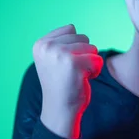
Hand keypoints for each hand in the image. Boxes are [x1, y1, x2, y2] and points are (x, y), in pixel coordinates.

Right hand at [32, 24, 102, 138]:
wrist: (60, 111)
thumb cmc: (61, 84)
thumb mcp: (53, 58)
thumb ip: (60, 42)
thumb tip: (73, 27)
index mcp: (41, 44)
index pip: (71, 29)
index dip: (74, 47)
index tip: (64, 64)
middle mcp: (48, 47)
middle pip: (83, 37)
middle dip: (83, 54)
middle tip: (71, 72)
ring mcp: (60, 54)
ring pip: (92, 48)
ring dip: (90, 63)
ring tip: (76, 76)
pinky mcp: (74, 64)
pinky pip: (98, 60)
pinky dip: (95, 71)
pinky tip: (82, 81)